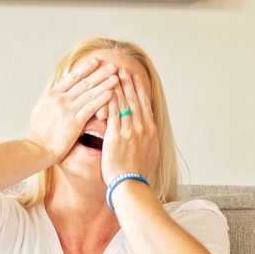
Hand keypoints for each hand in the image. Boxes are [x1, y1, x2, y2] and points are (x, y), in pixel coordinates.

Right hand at [28, 57, 117, 163]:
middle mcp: (60, 99)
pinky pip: (90, 108)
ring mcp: (67, 110)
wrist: (36, 149)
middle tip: (113, 65)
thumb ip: (48, 95)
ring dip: (104, 84)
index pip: (72, 77)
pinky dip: (101, 99)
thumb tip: (52, 83)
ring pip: (89, 93)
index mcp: (51, 94)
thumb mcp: (39, 109)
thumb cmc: (37, 133)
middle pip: (83, 82)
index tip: (96, 61)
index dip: (86, 68)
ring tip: (116, 77)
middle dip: (100, 73)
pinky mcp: (74, 122)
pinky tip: (111, 93)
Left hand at [100, 68, 159, 185]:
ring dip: (118, 86)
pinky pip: (113, 113)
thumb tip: (145, 135)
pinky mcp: (116, 136)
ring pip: (124, 103)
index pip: (145, 104)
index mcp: (150, 131)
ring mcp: (130, 130)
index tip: (135, 77)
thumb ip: (146, 140)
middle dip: (128, 82)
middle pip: (135, 99)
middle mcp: (142, 127)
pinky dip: (109, 100)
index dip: (139, 89)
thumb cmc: (137, 174)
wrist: (132, 185)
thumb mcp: (148, 154)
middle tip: (122, 68)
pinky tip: (104, 90)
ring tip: (112, 73)